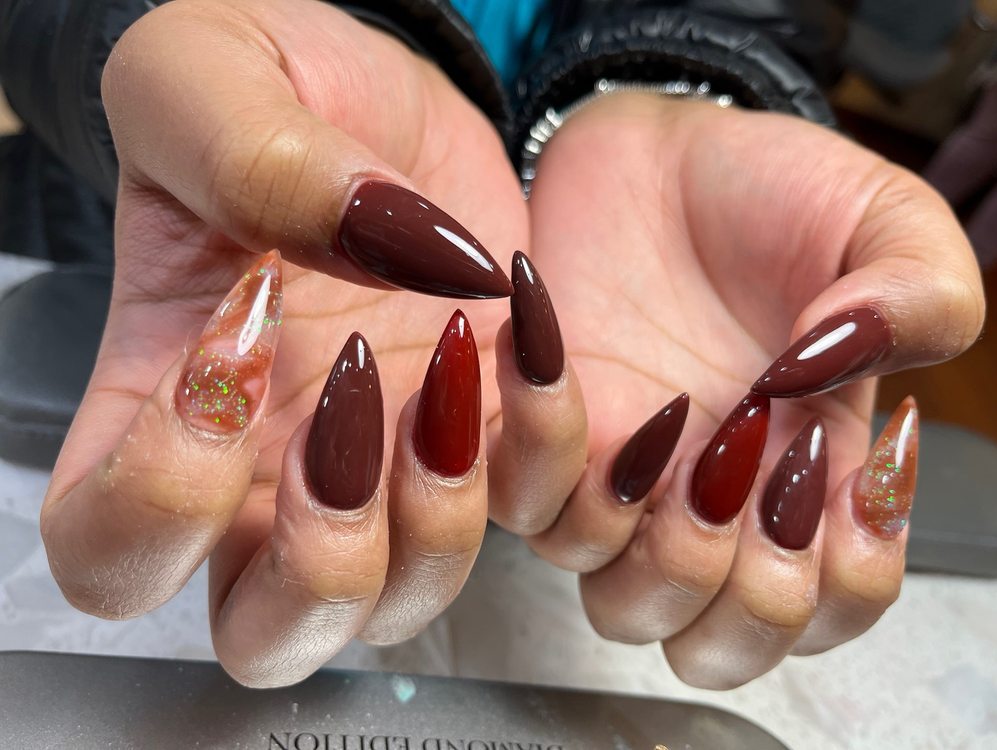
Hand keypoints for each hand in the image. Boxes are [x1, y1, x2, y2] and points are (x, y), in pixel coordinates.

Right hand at [39, 0, 526, 686]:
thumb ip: (257, 160)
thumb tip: (374, 244)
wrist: (372, 91)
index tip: (231, 346)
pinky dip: (542, 442)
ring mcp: (382, 465)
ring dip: (438, 518)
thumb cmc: (259, 85)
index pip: (108, 549)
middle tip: (350, 420)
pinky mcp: (481, 433)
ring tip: (450, 363)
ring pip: (401, 602)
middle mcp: (265, 468)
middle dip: (322, 566)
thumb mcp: (213, 80)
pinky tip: (524, 330)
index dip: (160, 499)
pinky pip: (528, 508)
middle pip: (267, 635)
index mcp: (157, 403)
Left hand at [485, 93, 984, 688]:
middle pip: (715, 639)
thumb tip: (853, 363)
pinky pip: (522, 498)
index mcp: (804, 476)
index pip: (828, 604)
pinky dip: (548, 441)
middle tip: (761, 468)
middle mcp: (707, 501)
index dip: (844, 581)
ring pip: (617, 603)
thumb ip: (917, 297)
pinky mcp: (535, 438)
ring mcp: (619, 480)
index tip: (846, 477)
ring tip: (679, 417)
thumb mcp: (881, 222)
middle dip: (746, 594)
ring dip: (656, 537)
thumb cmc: (769, 194)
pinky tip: (567, 349)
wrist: (656, 151)